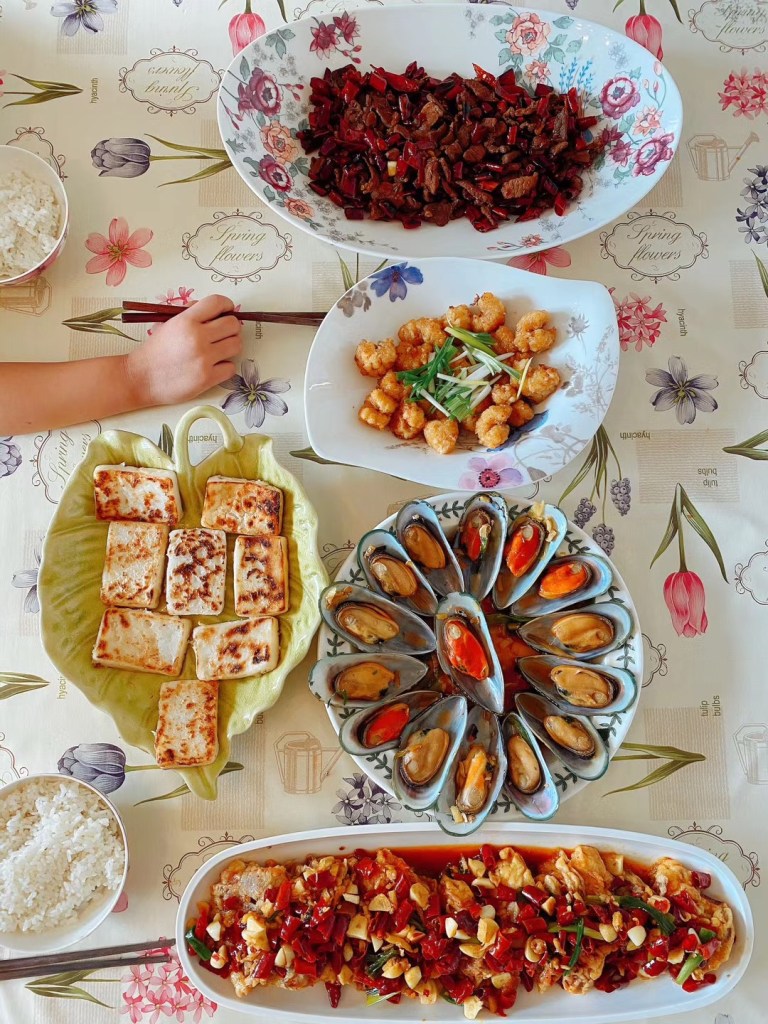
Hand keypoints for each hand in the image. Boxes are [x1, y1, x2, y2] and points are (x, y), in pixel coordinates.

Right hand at [126, 294, 241, 406]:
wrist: (141, 378)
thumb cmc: (155, 351)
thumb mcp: (167, 324)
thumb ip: (190, 314)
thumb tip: (214, 310)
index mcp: (186, 321)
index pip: (218, 303)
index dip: (226, 305)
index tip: (226, 311)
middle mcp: (198, 338)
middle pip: (233, 325)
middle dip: (231, 327)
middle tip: (223, 333)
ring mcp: (204, 359)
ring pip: (237, 345)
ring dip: (231, 346)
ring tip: (219, 350)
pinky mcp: (207, 378)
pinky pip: (231, 368)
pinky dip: (225, 367)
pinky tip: (214, 366)